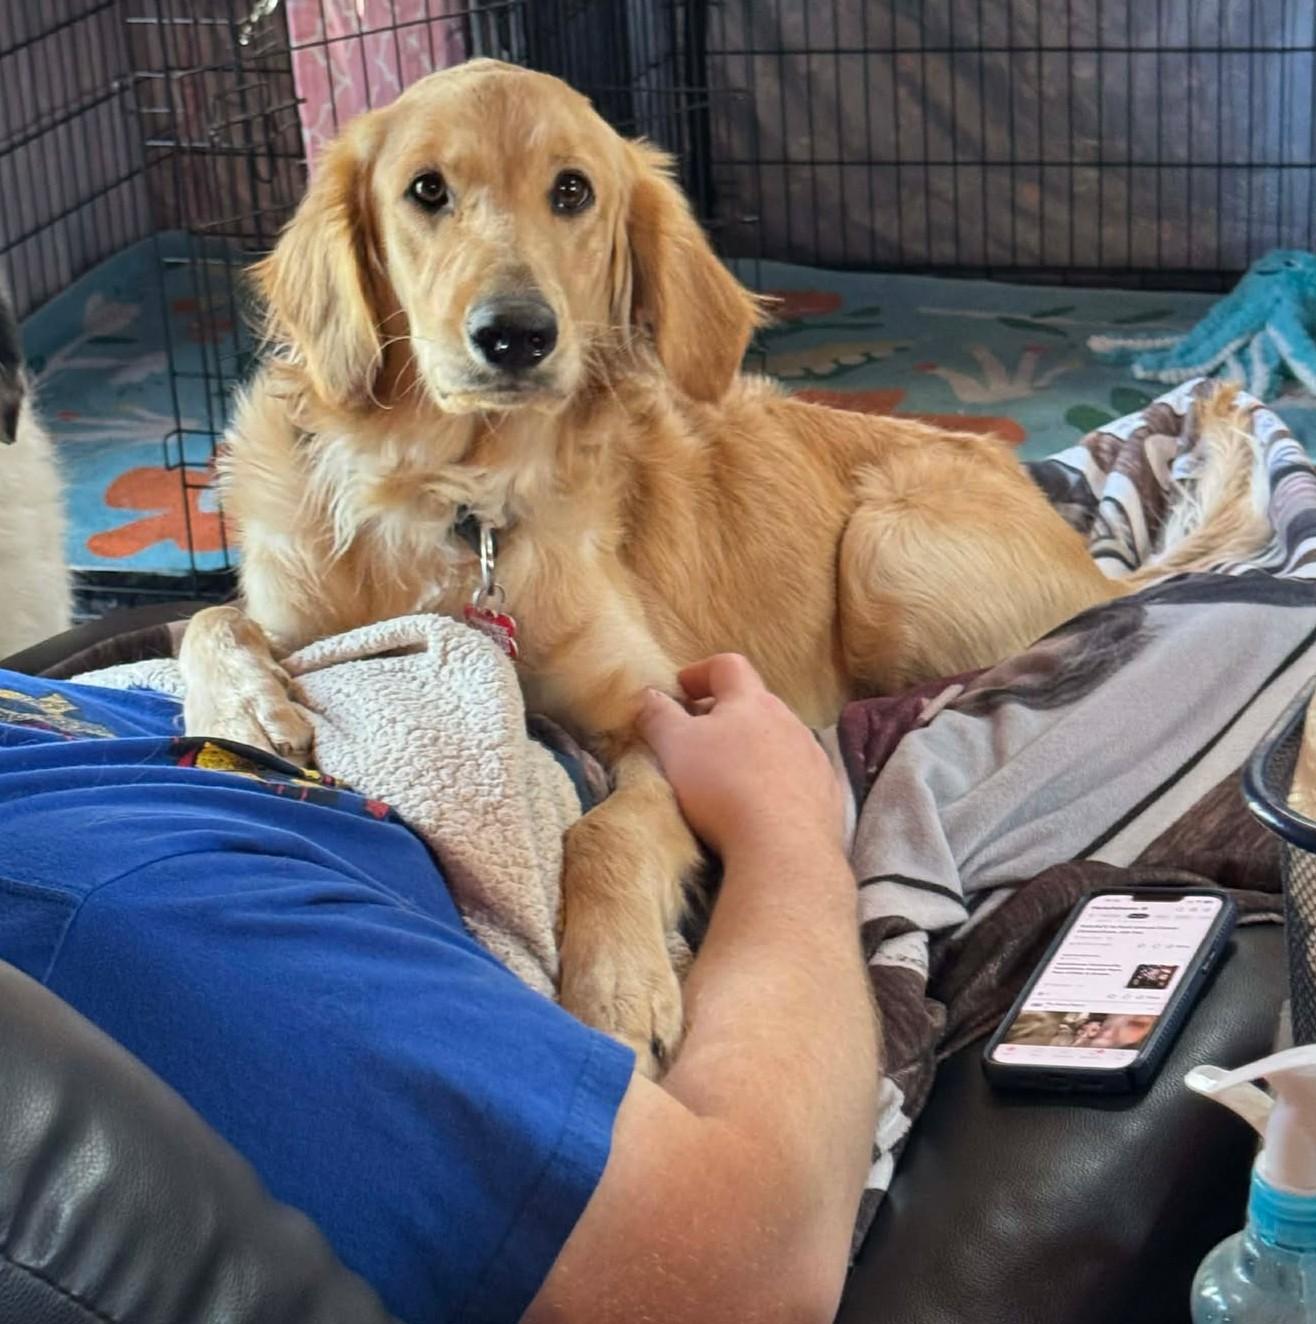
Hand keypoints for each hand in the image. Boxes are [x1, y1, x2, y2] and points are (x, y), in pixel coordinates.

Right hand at [636, 654, 843, 860]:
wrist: (783, 849)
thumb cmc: (723, 788)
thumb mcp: (674, 746)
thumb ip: (658, 715)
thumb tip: (648, 694)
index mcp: (751, 702)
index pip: (728, 666)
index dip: (700, 672)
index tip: (680, 690)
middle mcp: (789, 721)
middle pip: (755, 704)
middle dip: (724, 715)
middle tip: (697, 737)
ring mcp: (812, 757)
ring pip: (778, 740)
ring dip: (752, 749)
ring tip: (728, 776)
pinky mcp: (826, 792)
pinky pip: (798, 775)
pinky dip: (776, 781)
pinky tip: (760, 806)